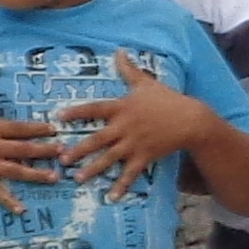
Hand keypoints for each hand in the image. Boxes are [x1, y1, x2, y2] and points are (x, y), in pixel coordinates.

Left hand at [54, 51, 219, 197]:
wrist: (191, 119)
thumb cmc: (167, 99)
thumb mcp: (146, 83)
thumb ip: (128, 69)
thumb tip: (119, 51)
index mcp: (122, 107)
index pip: (94, 109)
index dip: (75, 113)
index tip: (57, 118)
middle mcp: (124, 127)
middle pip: (97, 139)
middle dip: (78, 150)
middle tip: (62, 158)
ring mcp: (134, 143)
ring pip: (109, 158)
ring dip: (93, 169)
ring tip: (78, 178)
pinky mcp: (145, 156)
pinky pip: (131, 173)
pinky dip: (121, 186)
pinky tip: (111, 197)